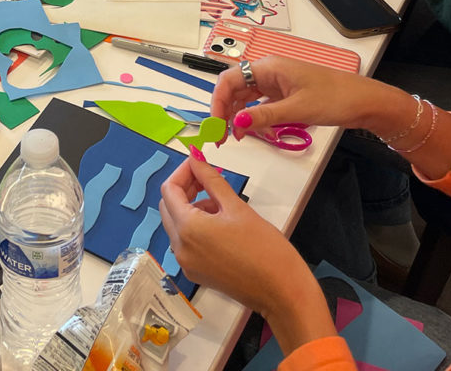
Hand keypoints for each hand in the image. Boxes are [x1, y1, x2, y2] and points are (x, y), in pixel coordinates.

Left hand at [159, 157, 335, 352]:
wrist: (282, 292)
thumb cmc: (264, 246)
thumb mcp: (236, 207)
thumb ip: (211, 180)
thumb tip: (195, 157)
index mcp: (187, 229)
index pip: (169, 190)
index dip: (183, 172)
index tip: (200, 163)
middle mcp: (179, 248)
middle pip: (168, 207)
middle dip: (184, 188)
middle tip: (208, 179)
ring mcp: (186, 264)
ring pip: (176, 225)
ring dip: (191, 207)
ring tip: (221, 203)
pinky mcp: (197, 274)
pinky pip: (186, 242)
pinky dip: (195, 227)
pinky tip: (220, 223)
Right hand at [211, 56, 399, 142]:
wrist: (364, 101)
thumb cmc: (333, 98)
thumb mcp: (296, 109)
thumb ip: (263, 116)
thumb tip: (234, 124)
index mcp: (268, 67)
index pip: (229, 80)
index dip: (218, 102)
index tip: (216, 126)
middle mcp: (268, 70)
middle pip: (235, 88)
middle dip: (225, 111)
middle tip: (222, 137)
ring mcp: (276, 81)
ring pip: (246, 96)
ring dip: (238, 116)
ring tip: (237, 138)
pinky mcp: (285, 92)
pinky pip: (260, 103)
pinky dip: (254, 117)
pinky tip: (255, 131)